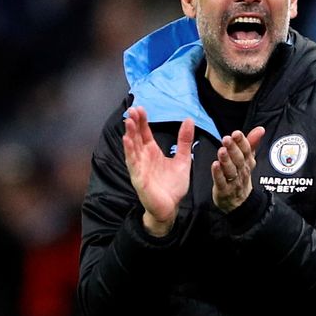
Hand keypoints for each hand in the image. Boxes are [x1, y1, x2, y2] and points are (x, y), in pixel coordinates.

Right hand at [123, 106, 194, 236]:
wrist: (170, 207)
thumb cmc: (173, 185)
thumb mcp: (183, 160)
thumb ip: (184, 141)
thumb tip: (189, 120)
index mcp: (152, 152)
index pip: (145, 133)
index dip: (142, 121)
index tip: (140, 108)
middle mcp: (143, 158)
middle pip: (136, 137)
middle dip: (134, 124)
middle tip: (132, 110)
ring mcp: (139, 168)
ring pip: (132, 148)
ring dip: (130, 135)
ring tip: (128, 122)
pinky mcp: (139, 179)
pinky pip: (133, 163)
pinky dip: (129, 152)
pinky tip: (126, 141)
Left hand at [211, 126, 265, 212]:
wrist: (240, 202)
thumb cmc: (241, 175)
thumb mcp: (248, 159)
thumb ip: (252, 143)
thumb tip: (261, 129)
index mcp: (247, 162)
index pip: (247, 150)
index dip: (242, 141)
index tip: (236, 133)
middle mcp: (242, 171)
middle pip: (239, 159)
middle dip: (233, 148)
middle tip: (226, 138)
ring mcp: (233, 181)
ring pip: (230, 170)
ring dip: (226, 160)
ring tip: (221, 150)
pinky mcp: (224, 190)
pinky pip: (221, 181)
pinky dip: (218, 174)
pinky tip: (214, 165)